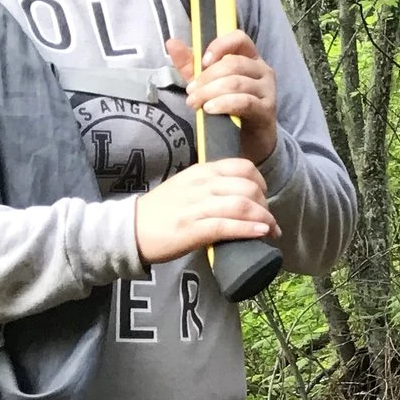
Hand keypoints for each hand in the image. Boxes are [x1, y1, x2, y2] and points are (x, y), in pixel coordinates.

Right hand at [134, 159, 275, 264]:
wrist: (129, 229)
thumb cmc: (161, 211)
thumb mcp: (187, 187)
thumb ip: (212, 186)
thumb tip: (242, 196)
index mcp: (201, 172)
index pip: (243, 167)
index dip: (261, 182)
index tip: (263, 198)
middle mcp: (201, 185)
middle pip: (248, 187)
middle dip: (265, 205)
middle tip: (268, 220)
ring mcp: (196, 207)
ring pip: (242, 205)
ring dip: (264, 219)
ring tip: (271, 231)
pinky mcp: (192, 230)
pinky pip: (227, 226)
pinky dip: (249, 229)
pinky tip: (261, 233)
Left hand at [168, 34, 278, 165]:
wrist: (248, 141)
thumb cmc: (228, 108)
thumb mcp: (206, 84)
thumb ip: (190, 65)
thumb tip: (172, 42)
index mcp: (250, 58)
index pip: (240, 38)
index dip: (220, 46)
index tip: (202, 62)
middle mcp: (262, 70)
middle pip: (234, 63)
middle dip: (207, 78)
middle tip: (190, 93)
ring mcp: (267, 90)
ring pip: (236, 82)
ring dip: (210, 92)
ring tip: (195, 104)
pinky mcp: (267, 110)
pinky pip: (245, 101)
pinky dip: (224, 104)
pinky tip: (210, 110)